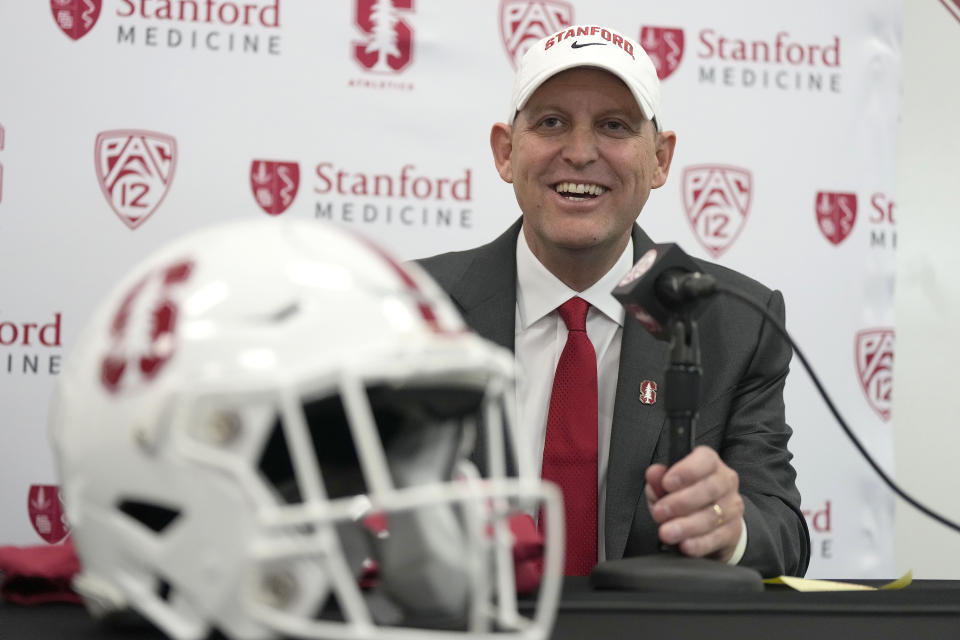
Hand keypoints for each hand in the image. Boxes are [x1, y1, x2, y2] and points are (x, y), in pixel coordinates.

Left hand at [644, 446, 743, 561]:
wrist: (709, 523)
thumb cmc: (684, 497)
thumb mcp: (666, 486)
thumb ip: (659, 480)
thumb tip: (653, 473)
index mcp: (709, 463)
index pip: (705, 460)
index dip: (686, 471)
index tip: (667, 483)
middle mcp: (725, 482)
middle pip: (709, 489)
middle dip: (681, 502)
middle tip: (660, 513)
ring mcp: (732, 507)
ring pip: (712, 516)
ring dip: (686, 526)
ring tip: (666, 532)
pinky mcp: (733, 531)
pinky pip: (717, 538)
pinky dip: (699, 543)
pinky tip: (685, 545)